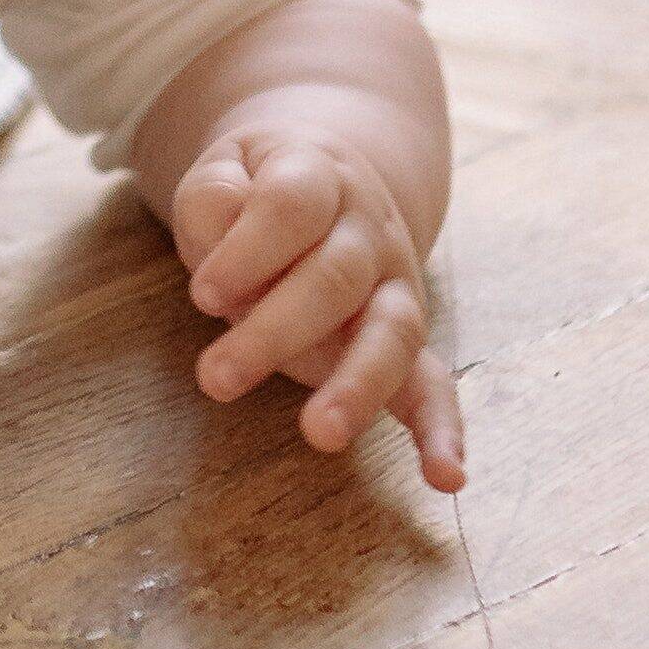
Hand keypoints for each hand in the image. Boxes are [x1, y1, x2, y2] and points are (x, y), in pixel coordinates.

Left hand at [172, 126, 463, 489]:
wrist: (330, 181)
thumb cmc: (256, 189)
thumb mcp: (223, 170)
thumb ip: (213, 198)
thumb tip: (225, 233)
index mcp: (320, 177)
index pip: (292, 207)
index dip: (249, 250)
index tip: (202, 294)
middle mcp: (369, 232)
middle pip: (334, 277)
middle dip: (274, 331)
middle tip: (216, 378)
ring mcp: (395, 287)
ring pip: (392, 334)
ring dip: (357, 385)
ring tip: (321, 433)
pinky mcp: (406, 342)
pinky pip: (433, 386)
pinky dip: (442, 431)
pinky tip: (445, 478)